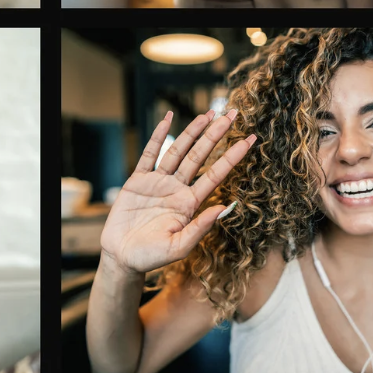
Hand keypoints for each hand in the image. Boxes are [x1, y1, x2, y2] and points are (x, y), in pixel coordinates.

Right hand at [99, 109, 255, 275]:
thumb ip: (201, 227)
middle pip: (200, 156)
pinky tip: (168, 119)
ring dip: (192, 131)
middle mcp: (177, 189)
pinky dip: (158, 135)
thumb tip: (225, 207)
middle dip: (216, 135)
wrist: (122, 258)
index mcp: (190, 204)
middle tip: (233, 114)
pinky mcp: (138, 180)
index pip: (215, 175)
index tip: (250, 140)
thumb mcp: (179, 247)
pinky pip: (150, 154)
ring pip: (178, 151)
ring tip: (207, 113)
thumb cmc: (151, 257)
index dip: (233, 157)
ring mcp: (158, 182)